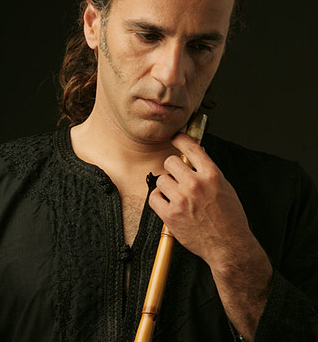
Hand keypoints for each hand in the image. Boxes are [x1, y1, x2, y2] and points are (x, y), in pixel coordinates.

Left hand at [149, 132, 254, 269]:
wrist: (229, 246)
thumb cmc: (230, 219)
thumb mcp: (226, 188)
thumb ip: (209, 172)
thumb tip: (195, 157)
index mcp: (212, 175)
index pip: (191, 147)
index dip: (180, 139)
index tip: (175, 137)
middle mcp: (195, 184)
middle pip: (170, 162)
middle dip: (173, 168)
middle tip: (178, 178)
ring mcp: (181, 199)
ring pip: (161, 179)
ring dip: (166, 186)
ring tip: (176, 195)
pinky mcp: (170, 215)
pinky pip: (154, 197)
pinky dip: (159, 199)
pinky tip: (168, 204)